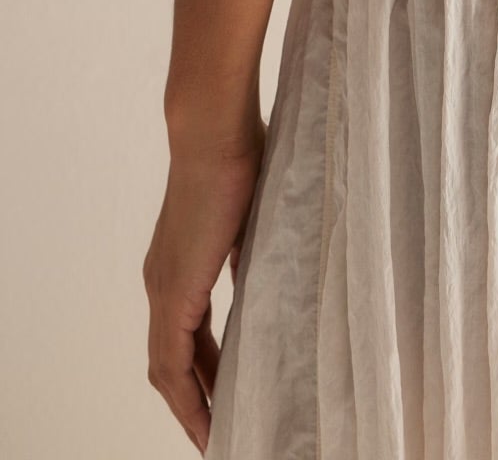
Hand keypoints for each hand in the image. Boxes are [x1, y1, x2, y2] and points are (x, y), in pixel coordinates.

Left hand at [143, 122, 265, 451]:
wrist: (214, 131)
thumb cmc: (240, 155)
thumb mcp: (251, 216)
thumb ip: (249, 252)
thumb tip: (271, 277)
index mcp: (180, 265)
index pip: (185, 336)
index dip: (202, 370)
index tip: (223, 394)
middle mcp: (162, 283)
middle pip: (171, 362)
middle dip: (196, 399)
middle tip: (220, 429)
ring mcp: (163, 288)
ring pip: (167, 368)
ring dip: (190, 405)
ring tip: (214, 434)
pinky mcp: (173, 292)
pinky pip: (173, 362)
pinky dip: (187, 394)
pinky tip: (207, 415)